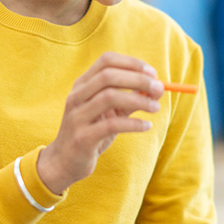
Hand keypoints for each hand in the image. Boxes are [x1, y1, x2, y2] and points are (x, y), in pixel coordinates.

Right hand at [37, 53, 163, 193]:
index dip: (131, 63)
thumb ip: (130, 99)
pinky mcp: (82, 137)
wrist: (64, 162)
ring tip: (155, 108)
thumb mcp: (110, 113)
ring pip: (109, 97)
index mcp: (82, 85)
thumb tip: (158, 88)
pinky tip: (146, 126)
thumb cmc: (91, 132)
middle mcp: (77, 96)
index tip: (152, 73)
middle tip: (159, 88)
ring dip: (138, 100)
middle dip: (138, 79)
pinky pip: (111, 125)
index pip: (106, 61)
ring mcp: (77, 116)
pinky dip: (133, 124)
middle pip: (108, 76)